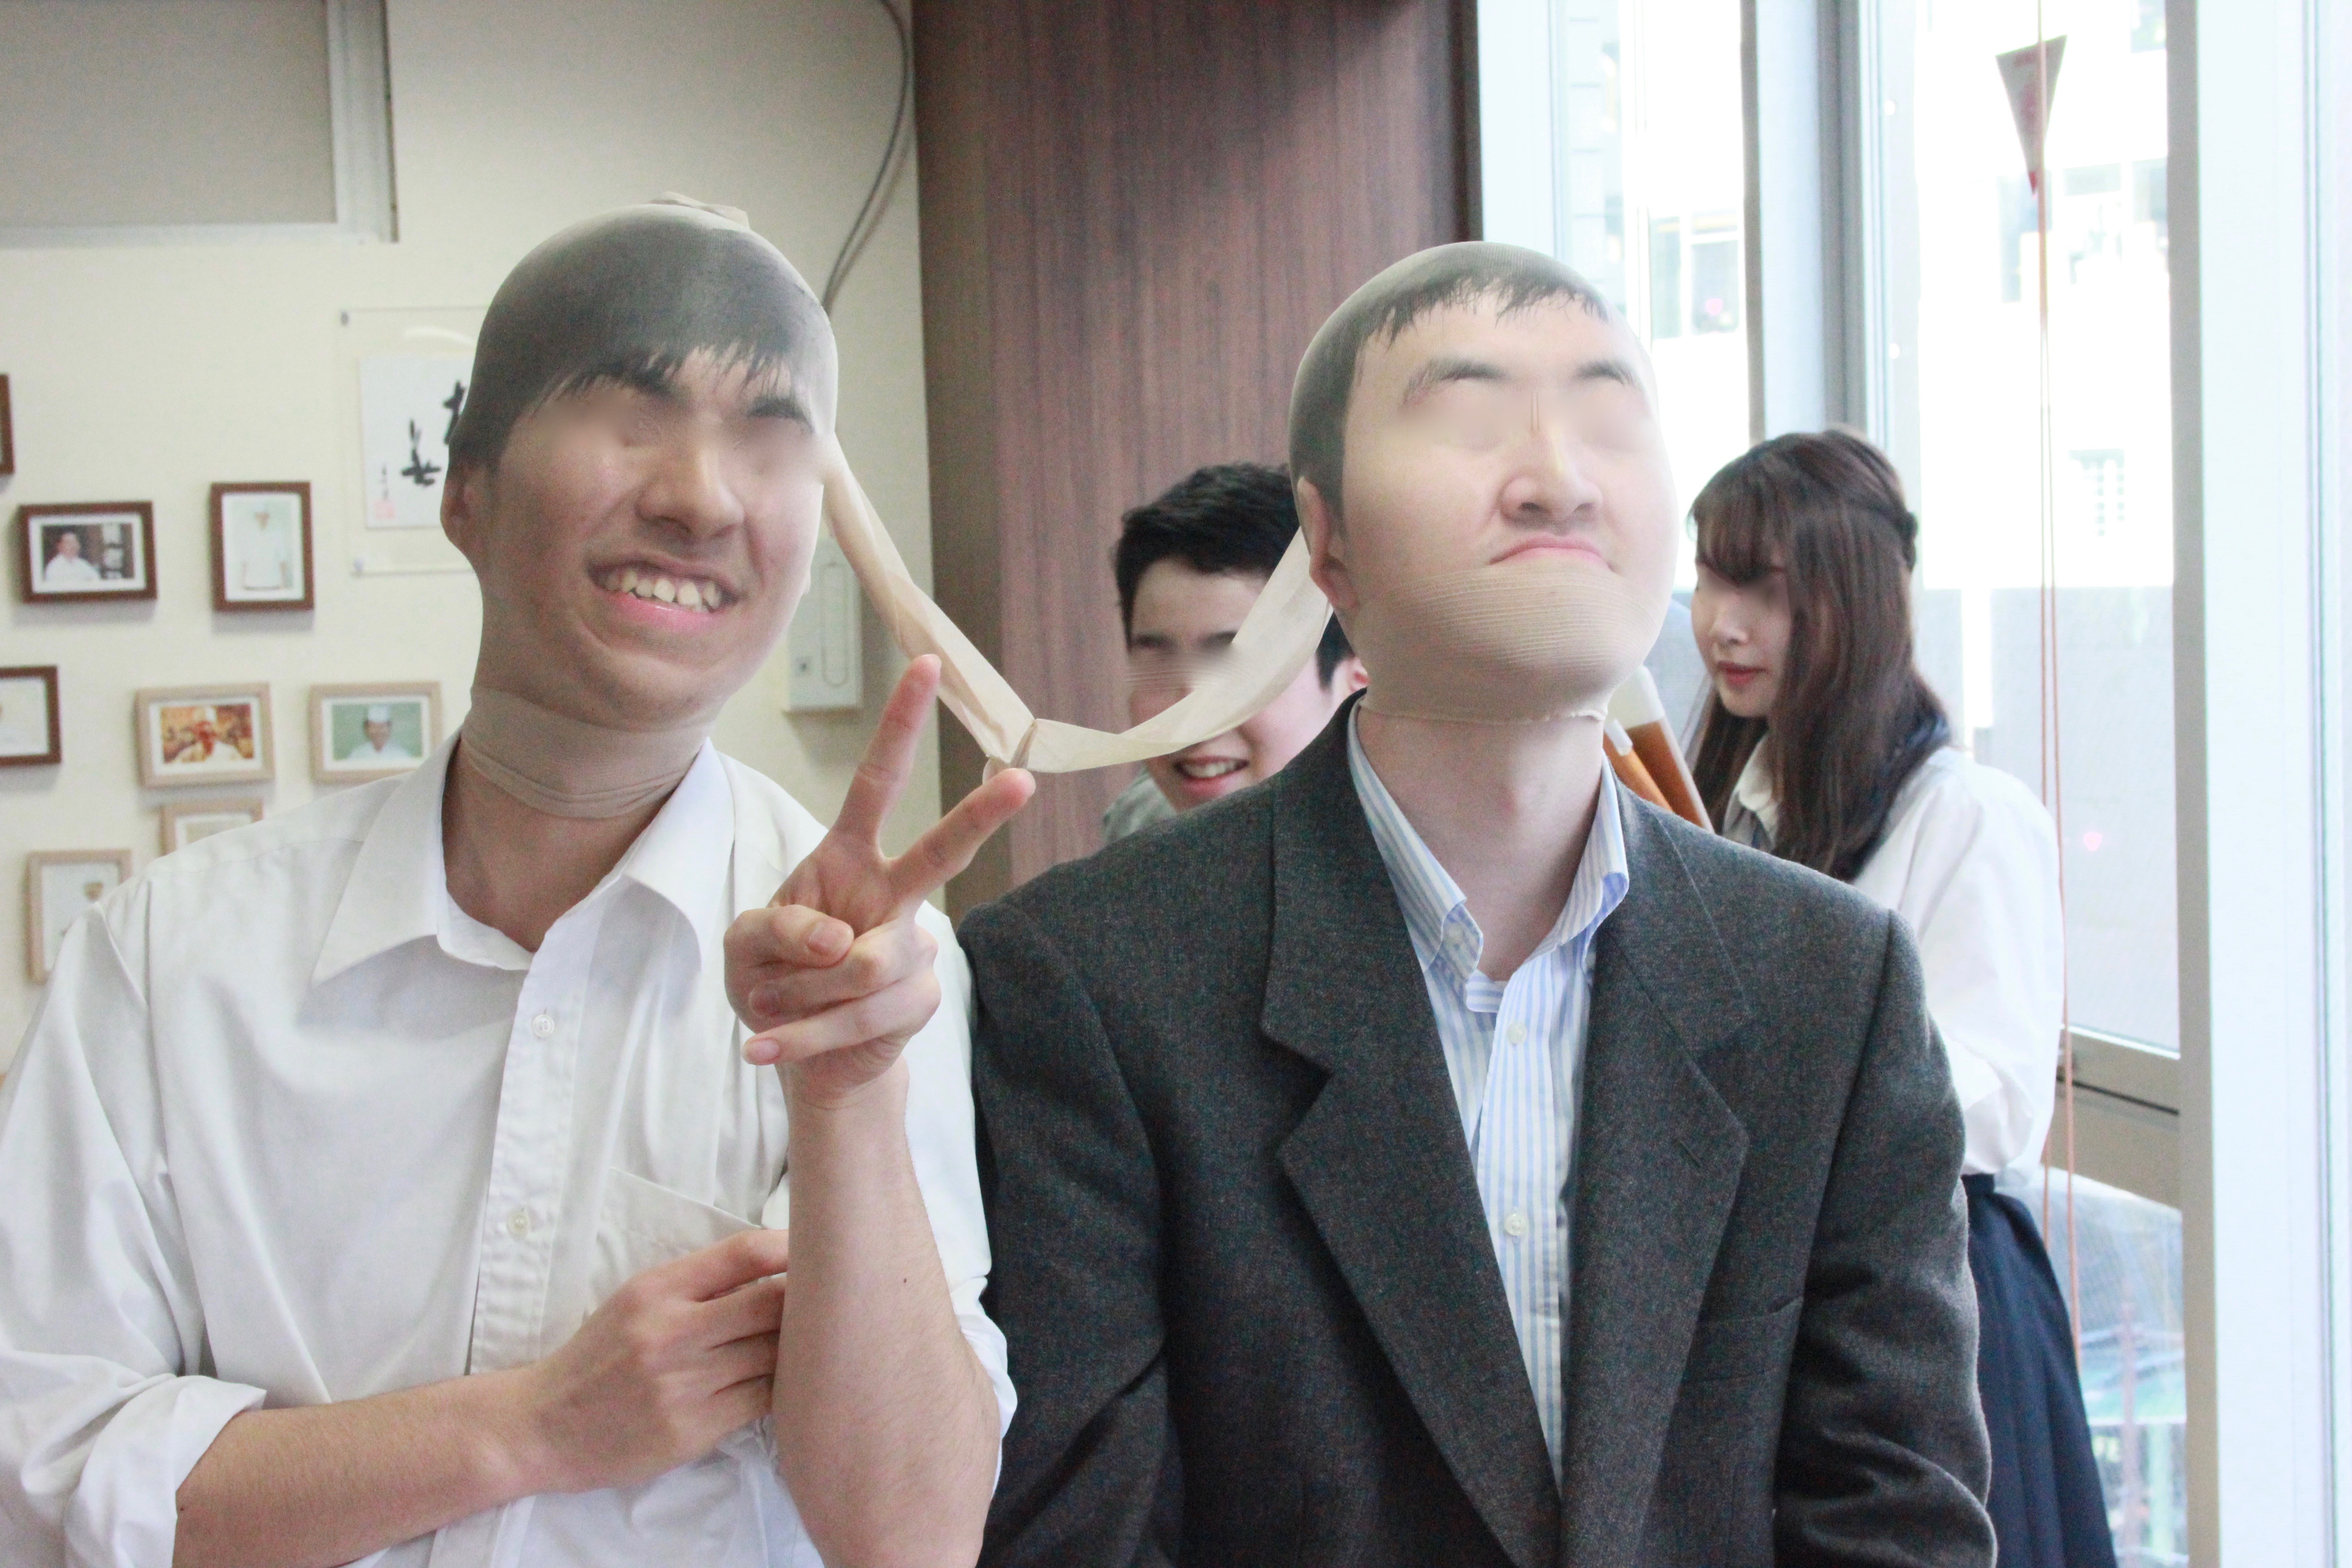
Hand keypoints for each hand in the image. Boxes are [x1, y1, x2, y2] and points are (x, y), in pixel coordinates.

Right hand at [517, 1229, 791, 1494]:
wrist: (543, 1427)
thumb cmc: (599, 1358)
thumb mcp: (636, 1301)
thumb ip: (699, 1283)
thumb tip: (777, 1267)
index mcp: (656, 1291)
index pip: (741, 1254)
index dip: (790, 1249)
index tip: (818, 1253)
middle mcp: (669, 1333)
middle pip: (771, 1304)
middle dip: (807, 1302)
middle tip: (829, 1304)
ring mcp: (681, 1385)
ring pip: (774, 1355)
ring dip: (800, 1349)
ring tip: (816, 1344)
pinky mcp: (691, 1430)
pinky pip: (761, 1400)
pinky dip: (781, 1389)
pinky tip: (787, 1384)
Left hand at [725, 655, 1033, 1104]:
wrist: (803, 1057)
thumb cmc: (775, 979)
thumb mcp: (746, 944)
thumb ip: (780, 929)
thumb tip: (844, 941)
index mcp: (849, 857)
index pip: (880, 781)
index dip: (901, 725)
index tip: (927, 663)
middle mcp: (892, 895)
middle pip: (940, 851)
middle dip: (982, 816)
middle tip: (1022, 782)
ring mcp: (912, 949)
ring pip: (866, 964)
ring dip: (797, 995)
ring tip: (767, 1009)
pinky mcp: (918, 1000)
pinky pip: (858, 1017)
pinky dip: (800, 1037)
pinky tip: (764, 1047)